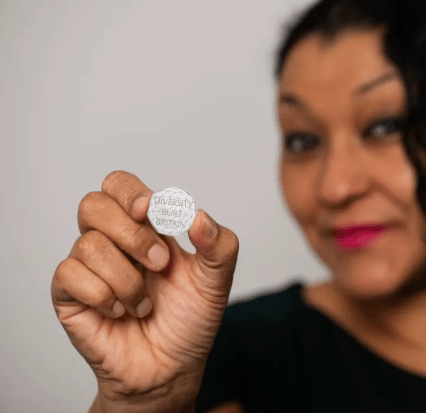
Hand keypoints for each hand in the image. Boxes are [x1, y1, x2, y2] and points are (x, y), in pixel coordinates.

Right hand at [51, 171, 238, 403]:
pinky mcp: (70, 295)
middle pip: (94, 204)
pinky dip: (104, 295)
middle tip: (160, 264)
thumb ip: (220, 246)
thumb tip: (198, 216)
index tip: (152, 211)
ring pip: (88, 244)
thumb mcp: (216, 282)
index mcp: (146, 229)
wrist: (171, 369)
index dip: (130, 191)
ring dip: (127, 278)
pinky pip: (69, 274)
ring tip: (144, 303)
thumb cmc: (189, 321)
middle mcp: (113, 242)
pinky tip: (120, 312)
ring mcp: (89, 268)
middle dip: (132, 234)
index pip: (119, 185)